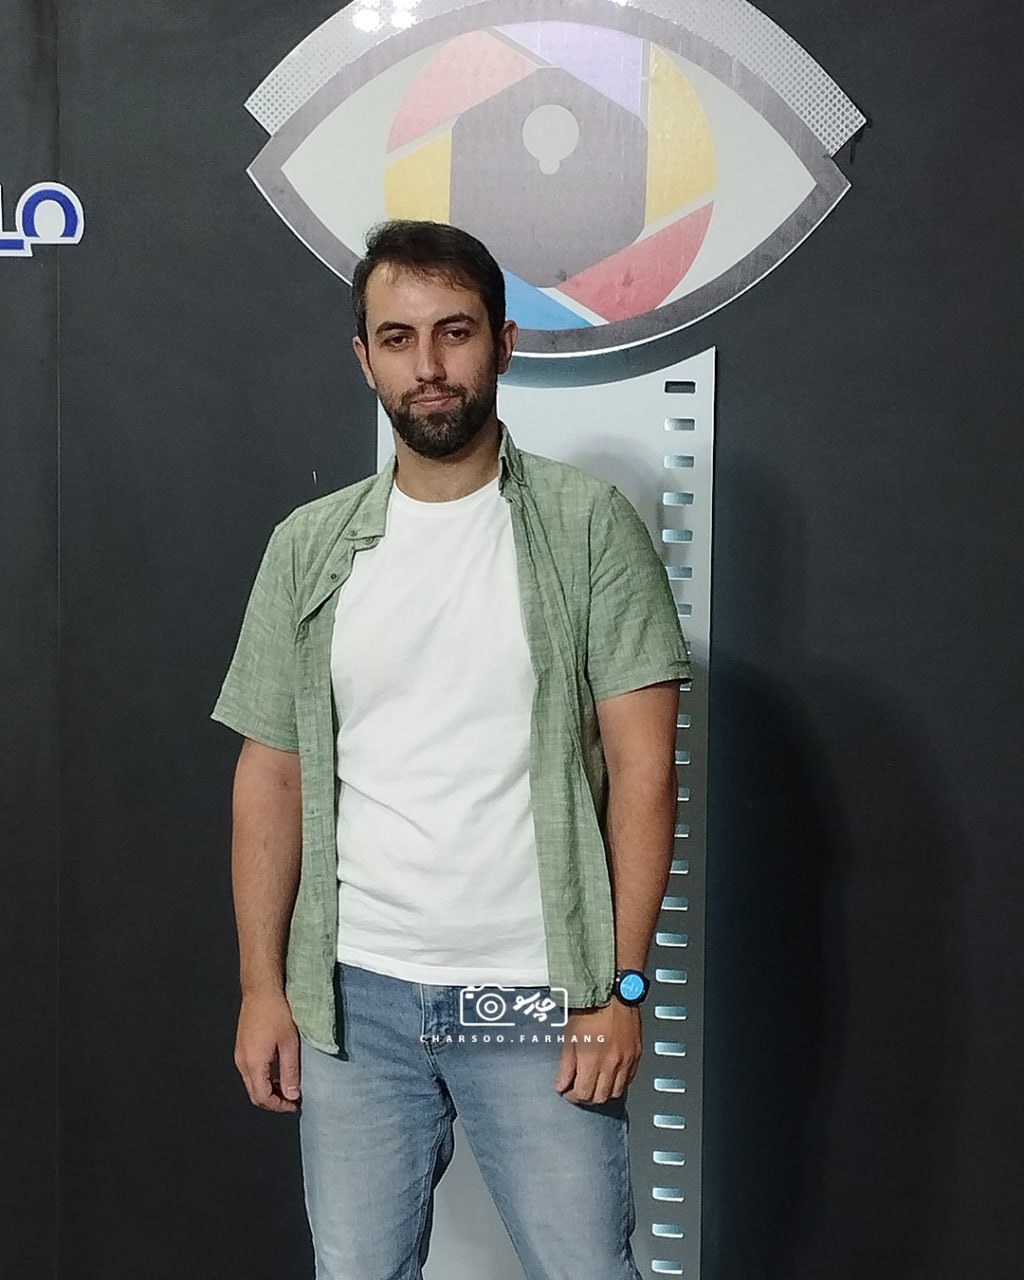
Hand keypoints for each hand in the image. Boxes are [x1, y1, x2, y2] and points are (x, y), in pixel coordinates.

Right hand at [234, 990, 300, 1112]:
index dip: (279, 1106)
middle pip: (255, 1093)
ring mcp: (240, 1053)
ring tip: (288, 1085)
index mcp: (253, 1063)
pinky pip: (250, 1070)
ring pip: (252, 1082)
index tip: (294, 1105)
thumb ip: (290, 1072)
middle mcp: (242, 1061)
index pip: (262, 1097)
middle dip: (273, 1100)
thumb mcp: (289, 1043)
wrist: (261, 988)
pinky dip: (263, 1077)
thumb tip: (292, 1094)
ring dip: (268, 1089)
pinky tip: (277, 1070)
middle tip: (292, 1100)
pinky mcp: (242, 1046)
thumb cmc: (276, 1010)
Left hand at [554, 1001, 642, 1103]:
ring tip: (593, 1082)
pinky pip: (629, 1080)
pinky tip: (609, 1075)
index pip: (582, 1093)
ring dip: (602, 1092)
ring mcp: (626, 1060)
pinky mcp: (637, 1055)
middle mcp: (611, 1063)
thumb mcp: (570, 1036)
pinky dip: (618, 1082)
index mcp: (592, 1059)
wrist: (613, 992)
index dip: (572, 1095)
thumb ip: (566, 1065)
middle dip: (586, 1096)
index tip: (567, 1090)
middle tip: (578, 1088)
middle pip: (599, 1097)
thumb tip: (562, 1084)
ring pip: (615, 1092)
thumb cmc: (590, 1008)